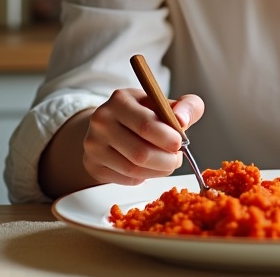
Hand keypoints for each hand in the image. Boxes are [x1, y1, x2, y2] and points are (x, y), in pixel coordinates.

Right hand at [80, 88, 205, 186]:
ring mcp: (94, 144)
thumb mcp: (165, 103)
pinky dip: (144, 177)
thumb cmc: (144, 113)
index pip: (147, 126)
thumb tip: (183, 120)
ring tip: (166, 163)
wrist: (111, 124)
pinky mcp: (92, 165)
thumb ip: (186, 106)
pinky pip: (125, 179)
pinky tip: (148, 167)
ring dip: (158, 171)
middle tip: (176, 158)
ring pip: (133, 170)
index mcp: (120, 100)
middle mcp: (101, 121)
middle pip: (140, 153)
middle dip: (167, 160)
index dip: (169, 139)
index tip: (180, 143)